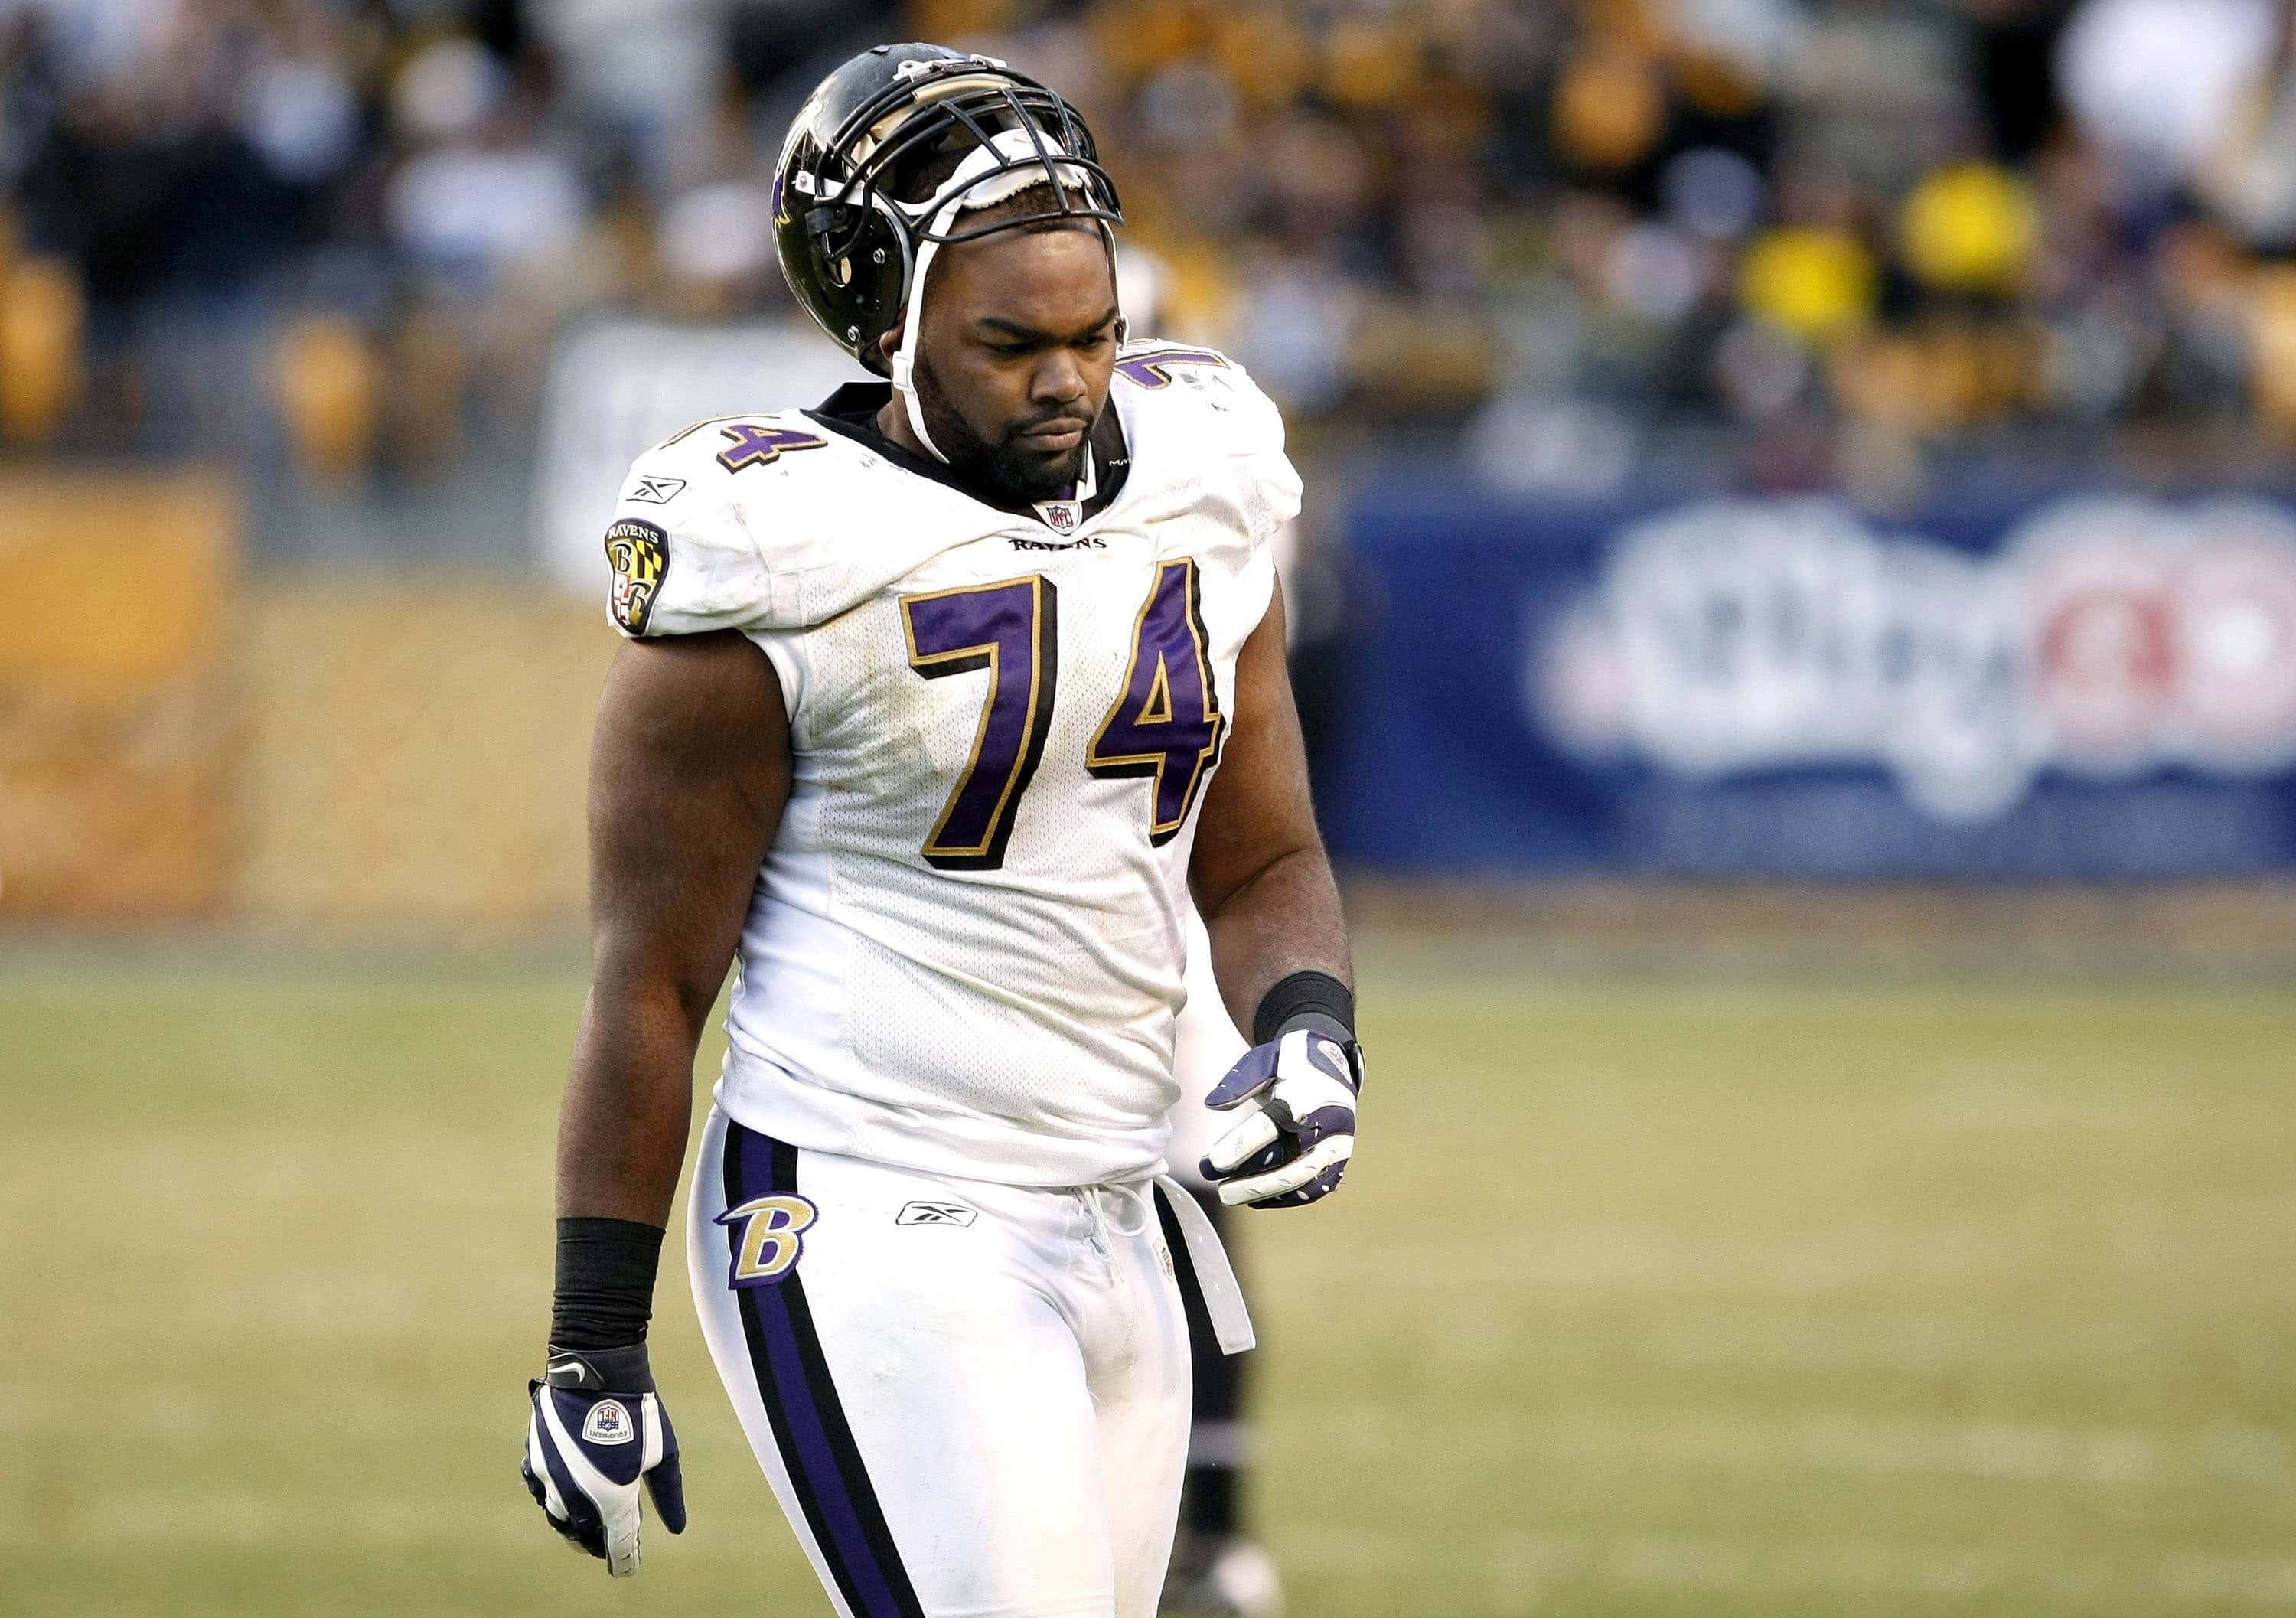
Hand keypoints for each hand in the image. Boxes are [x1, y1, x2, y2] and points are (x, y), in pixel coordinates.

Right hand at [521, 1343, 684, 1575]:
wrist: (598, 1370)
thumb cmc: (639, 1409)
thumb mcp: (665, 1451)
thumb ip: (669, 1493)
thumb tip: (677, 1527)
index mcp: (612, 1499)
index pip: (617, 1546)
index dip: (624, 1560)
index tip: (627, 1568)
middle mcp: (576, 1496)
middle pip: (583, 1536)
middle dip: (596, 1542)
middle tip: (607, 1544)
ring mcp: (550, 1478)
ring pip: (559, 1516)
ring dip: (573, 1523)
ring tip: (586, 1523)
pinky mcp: (534, 1458)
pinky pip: (539, 1489)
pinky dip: (552, 1497)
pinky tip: (562, 1494)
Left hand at [1200, 1026, 1363, 1207]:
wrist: (1334, 1065)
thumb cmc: (1291, 1063)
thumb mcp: (1263, 1060)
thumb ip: (1239, 1082)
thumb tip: (1213, 1105)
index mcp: (1308, 1093)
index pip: (1273, 1125)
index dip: (1242, 1147)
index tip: (1213, 1161)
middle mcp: (1330, 1122)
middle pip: (1290, 1160)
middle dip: (1252, 1180)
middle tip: (1219, 1190)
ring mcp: (1338, 1144)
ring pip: (1304, 1179)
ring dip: (1266, 1193)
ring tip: (1232, 1196)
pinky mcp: (1340, 1160)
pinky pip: (1316, 1188)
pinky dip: (1286, 1197)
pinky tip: (1258, 1199)